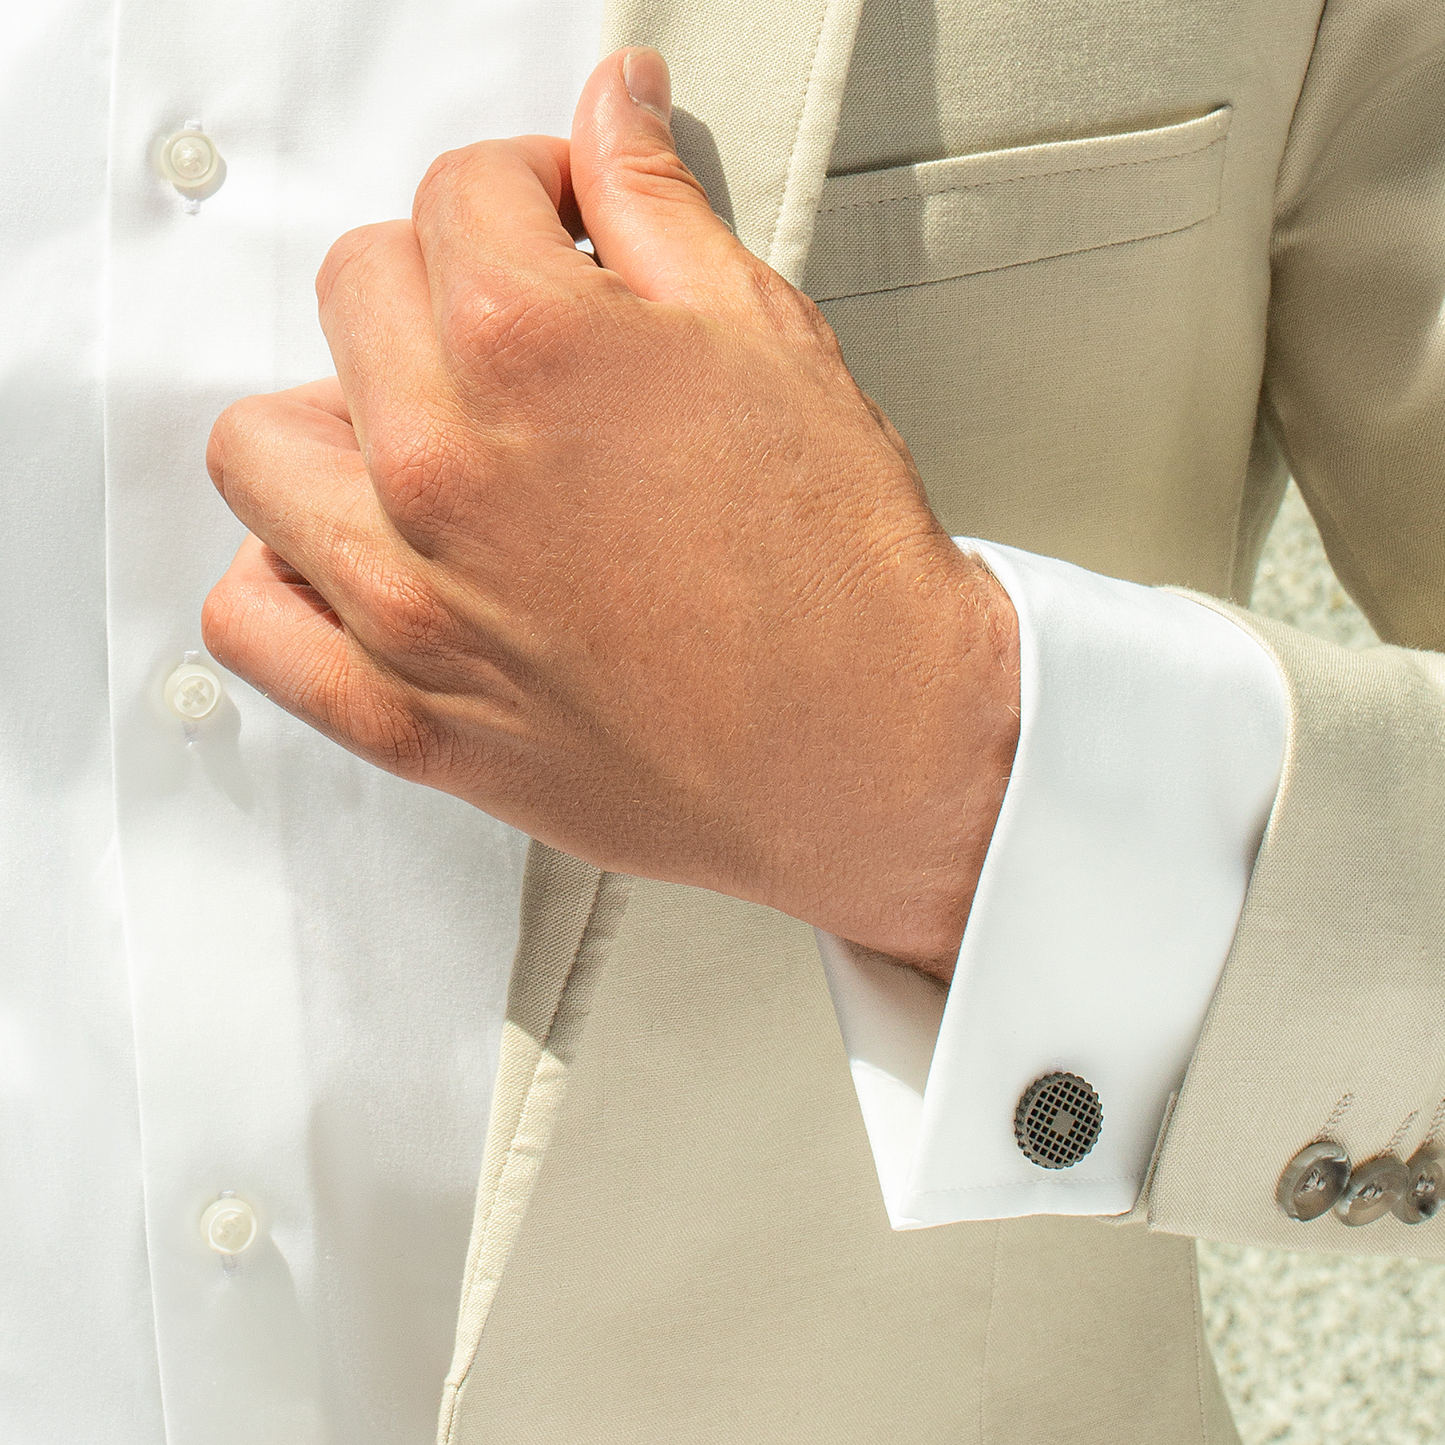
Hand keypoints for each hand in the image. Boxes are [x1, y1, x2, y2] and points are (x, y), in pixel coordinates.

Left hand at [202, 47, 1018, 980]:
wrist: (868, 745)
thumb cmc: (837, 571)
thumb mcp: (769, 340)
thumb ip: (659, 205)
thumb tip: (616, 111)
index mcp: (530, 349)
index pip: (455, 193)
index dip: (524, 195)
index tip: (555, 232)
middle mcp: (444, 470)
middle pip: (353, 293)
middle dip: (440, 289)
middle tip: (516, 342)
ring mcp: (408, 602)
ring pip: (267, 450)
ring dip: (338, 425)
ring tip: (426, 449)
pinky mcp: (404, 717)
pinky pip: (252, 623)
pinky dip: (286, 581)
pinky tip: (359, 563)